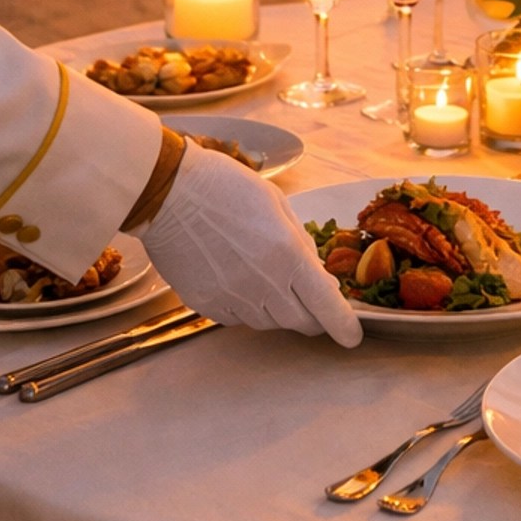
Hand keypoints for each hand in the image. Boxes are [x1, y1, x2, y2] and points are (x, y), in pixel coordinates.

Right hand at [134, 143, 361, 345]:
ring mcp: (233, 299)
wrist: (168, 193)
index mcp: (287, 256)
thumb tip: (314, 273)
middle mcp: (263, 286)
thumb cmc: (225, 186)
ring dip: (279, 308)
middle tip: (310, 298)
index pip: (327, 308)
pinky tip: (238, 279)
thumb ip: (300, 241)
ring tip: (266, 276)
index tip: (351, 335)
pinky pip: (238, 318)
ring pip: (270, 322)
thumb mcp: (276, 203)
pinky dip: (247, 307)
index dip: (344, 327)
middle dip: (313, 315)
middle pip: (302, 323)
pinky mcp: (207, 305)